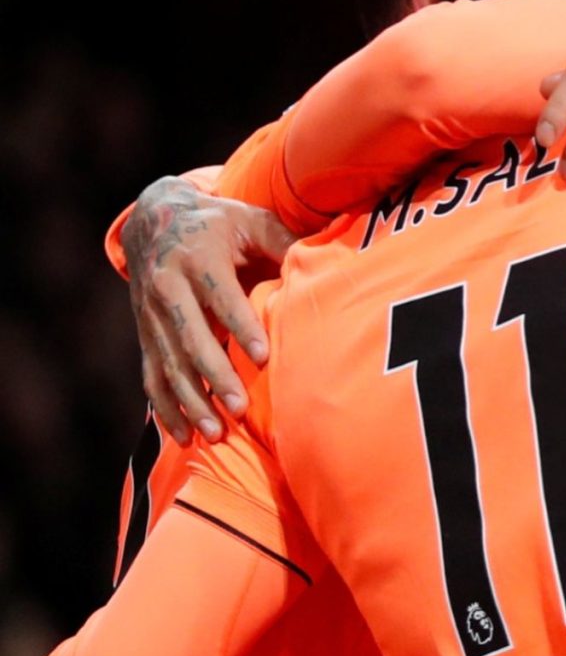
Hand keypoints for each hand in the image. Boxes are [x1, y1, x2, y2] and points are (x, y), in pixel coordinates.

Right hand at [120, 177, 294, 443]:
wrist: (154, 221)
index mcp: (199, 257)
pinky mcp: (143, 335)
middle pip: (191, 337)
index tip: (262, 356)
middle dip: (215, 374)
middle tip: (239, 407)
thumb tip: (331, 261)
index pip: (221, 296)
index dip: (241, 326)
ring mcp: (150, 314)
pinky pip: (151, 376)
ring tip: (216, 431)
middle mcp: (168, 287)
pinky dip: (165, 408)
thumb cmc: (221, 224)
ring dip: (191, 400)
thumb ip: (284, 241)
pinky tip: (183, 435)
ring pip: (169, 363)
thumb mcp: (252, 221)